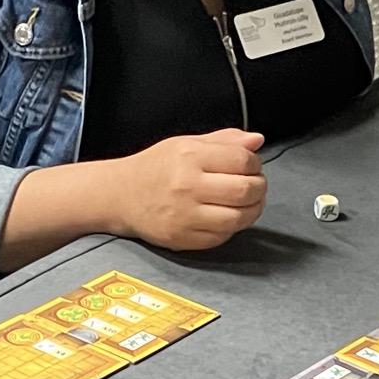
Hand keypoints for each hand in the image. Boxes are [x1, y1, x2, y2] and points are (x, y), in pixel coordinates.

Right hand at [115, 129, 265, 250]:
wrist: (119, 195)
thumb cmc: (155, 167)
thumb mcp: (186, 144)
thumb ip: (224, 141)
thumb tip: (257, 141)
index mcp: (190, 156)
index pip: (242, 160)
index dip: (255, 163)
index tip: (251, 166)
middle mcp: (187, 185)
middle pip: (245, 190)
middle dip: (259, 188)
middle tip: (255, 186)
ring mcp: (184, 215)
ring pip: (238, 218)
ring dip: (251, 211)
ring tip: (246, 203)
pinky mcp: (181, 237)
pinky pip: (221, 237)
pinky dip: (231, 228)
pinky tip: (226, 217)